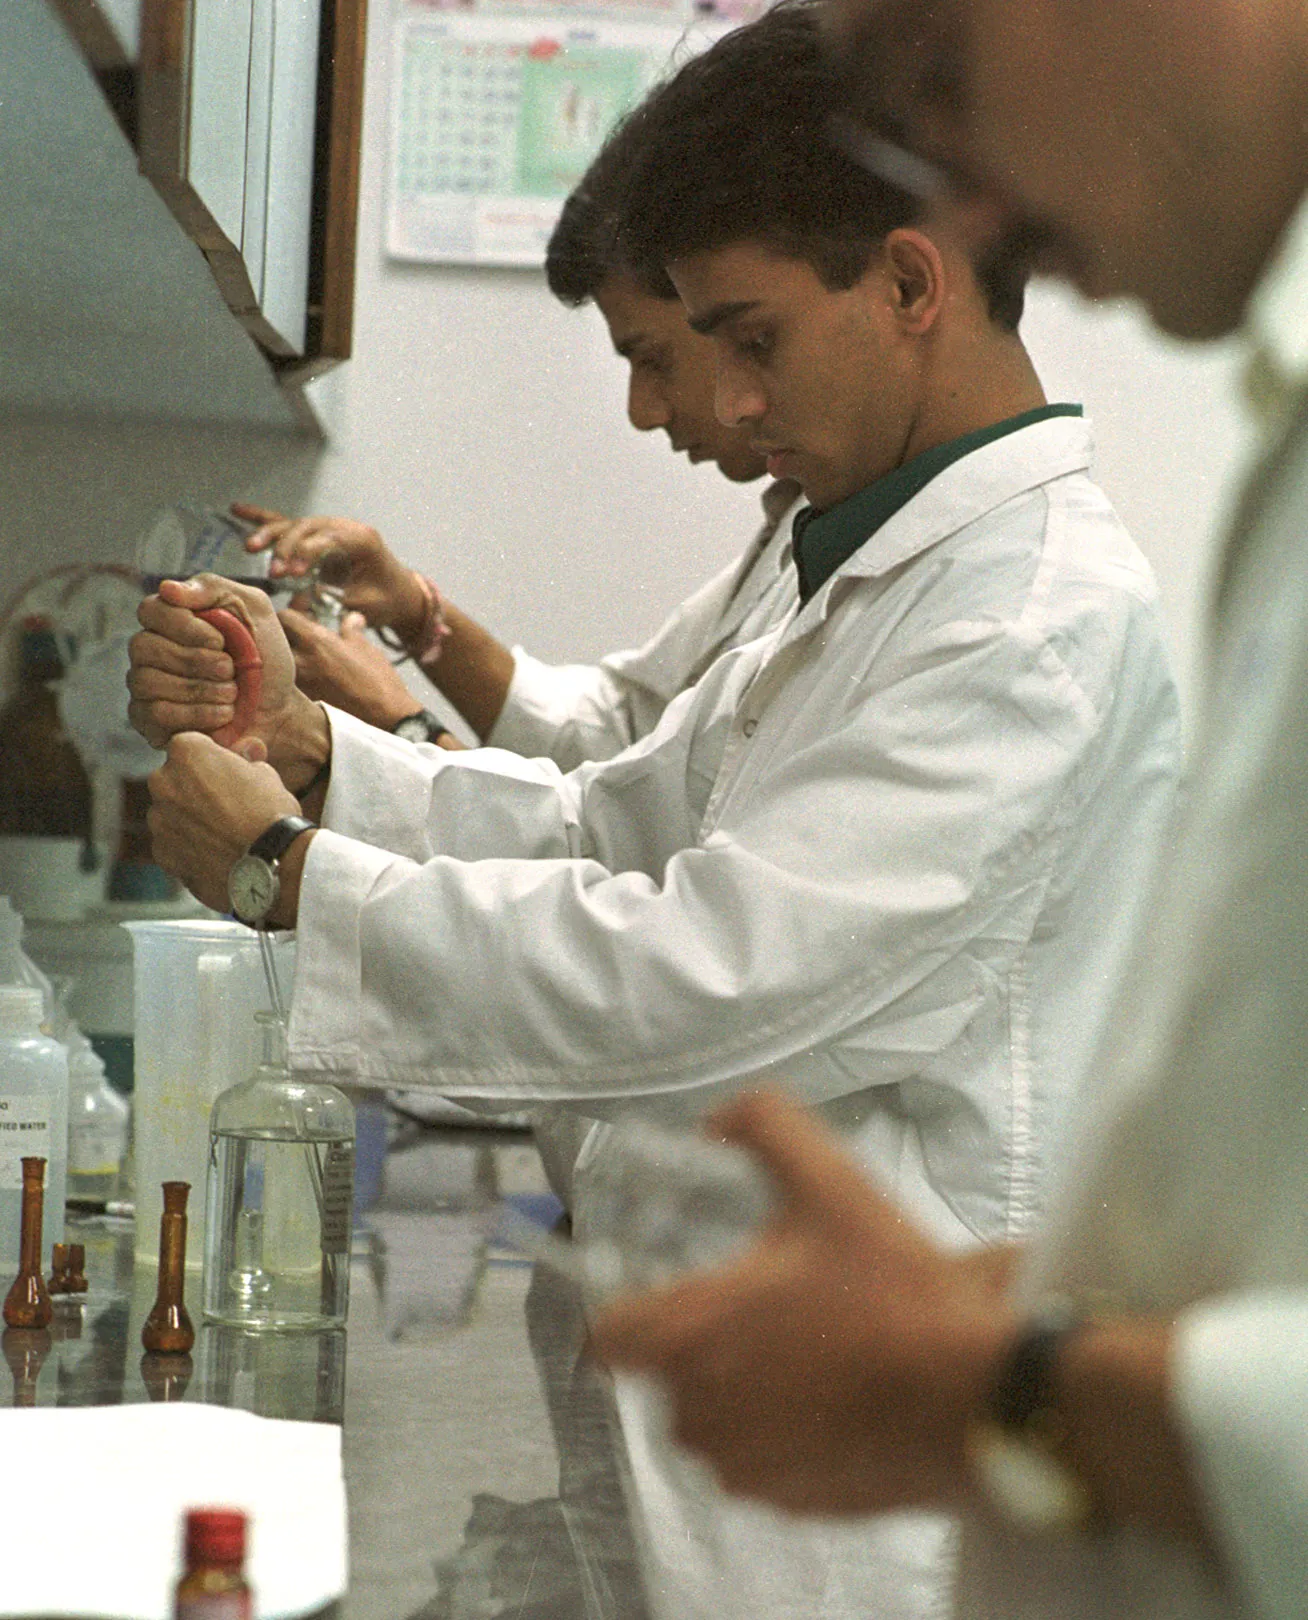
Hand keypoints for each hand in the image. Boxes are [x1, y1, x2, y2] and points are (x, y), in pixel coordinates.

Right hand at [128, 574, 307, 759]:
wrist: (280, 708)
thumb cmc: (265, 658)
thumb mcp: (254, 611)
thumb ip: (213, 589)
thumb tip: (167, 588)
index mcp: (170, 619)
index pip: (150, 610)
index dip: (184, 626)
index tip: (221, 640)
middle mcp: (150, 650)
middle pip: (144, 647)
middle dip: (196, 660)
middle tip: (231, 669)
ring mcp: (146, 686)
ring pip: (147, 682)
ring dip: (200, 688)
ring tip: (233, 693)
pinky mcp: (151, 722)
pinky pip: (155, 714)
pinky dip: (196, 714)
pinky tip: (224, 714)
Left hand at [147, 733, 303, 915]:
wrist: (269, 863)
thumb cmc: (270, 814)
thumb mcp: (266, 773)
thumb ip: (244, 761)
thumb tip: (244, 754)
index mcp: (187, 752)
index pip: (189, 745)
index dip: (210, 759)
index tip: (226, 772)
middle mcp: (163, 781)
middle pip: (173, 778)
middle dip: (193, 788)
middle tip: (225, 804)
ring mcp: (159, 818)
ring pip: (170, 812)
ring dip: (188, 818)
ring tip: (222, 833)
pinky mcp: (161, 852)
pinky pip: (171, 842)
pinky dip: (187, 846)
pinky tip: (215, 851)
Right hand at [233, 503, 427, 635]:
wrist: (401, 594)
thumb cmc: (387, 600)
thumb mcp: (362, 606)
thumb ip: (330, 601)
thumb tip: (294, 603)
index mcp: (362, 540)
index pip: (327, 539)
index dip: (306, 554)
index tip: (291, 574)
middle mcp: (345, 528)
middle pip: (307, 528)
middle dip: (287, 548)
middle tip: (274, 572)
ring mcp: (329, 528)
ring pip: (295, 525)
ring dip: (271, 535)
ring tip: (250, 546)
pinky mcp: (317, 536)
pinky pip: (288, 523)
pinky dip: (263, 518)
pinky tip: (237, 510)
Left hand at [280, 609, 421, 729]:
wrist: (384, 717)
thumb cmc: (378, 680)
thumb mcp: (365, 647)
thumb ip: (351, 629)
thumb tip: (351, 618)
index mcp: (315, 641)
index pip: (285, 616)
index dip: (294, 612)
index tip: (304, 613)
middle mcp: (300, 660)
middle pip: (276, 639)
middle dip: (287, 633)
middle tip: (303, 633)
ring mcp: (298, 682)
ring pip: (281, 661)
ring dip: (290, 654)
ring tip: (309, 655)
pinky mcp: (303, 700)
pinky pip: (291, 681)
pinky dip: (297, 675)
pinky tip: (315, 676)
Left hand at [589, 1090, 1016, 1516]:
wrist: (974, 1399)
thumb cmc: (899, 1301)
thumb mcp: (831, 1182)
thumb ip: (763, 1125)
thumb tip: (720, 1122)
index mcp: (693, 1335)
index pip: (606, 1337)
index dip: (626, 1308)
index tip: (658, 1292)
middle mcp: (703, 1412)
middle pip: (666, 1374)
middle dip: (704, 1341)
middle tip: (767, 1307)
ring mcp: (746, 1467)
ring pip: (716, 1421)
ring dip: (745, 1388)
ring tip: (812, 1348)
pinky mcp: (790, 1503)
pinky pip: (763, 1462)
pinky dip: (787, 1433)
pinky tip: (838, 1395)